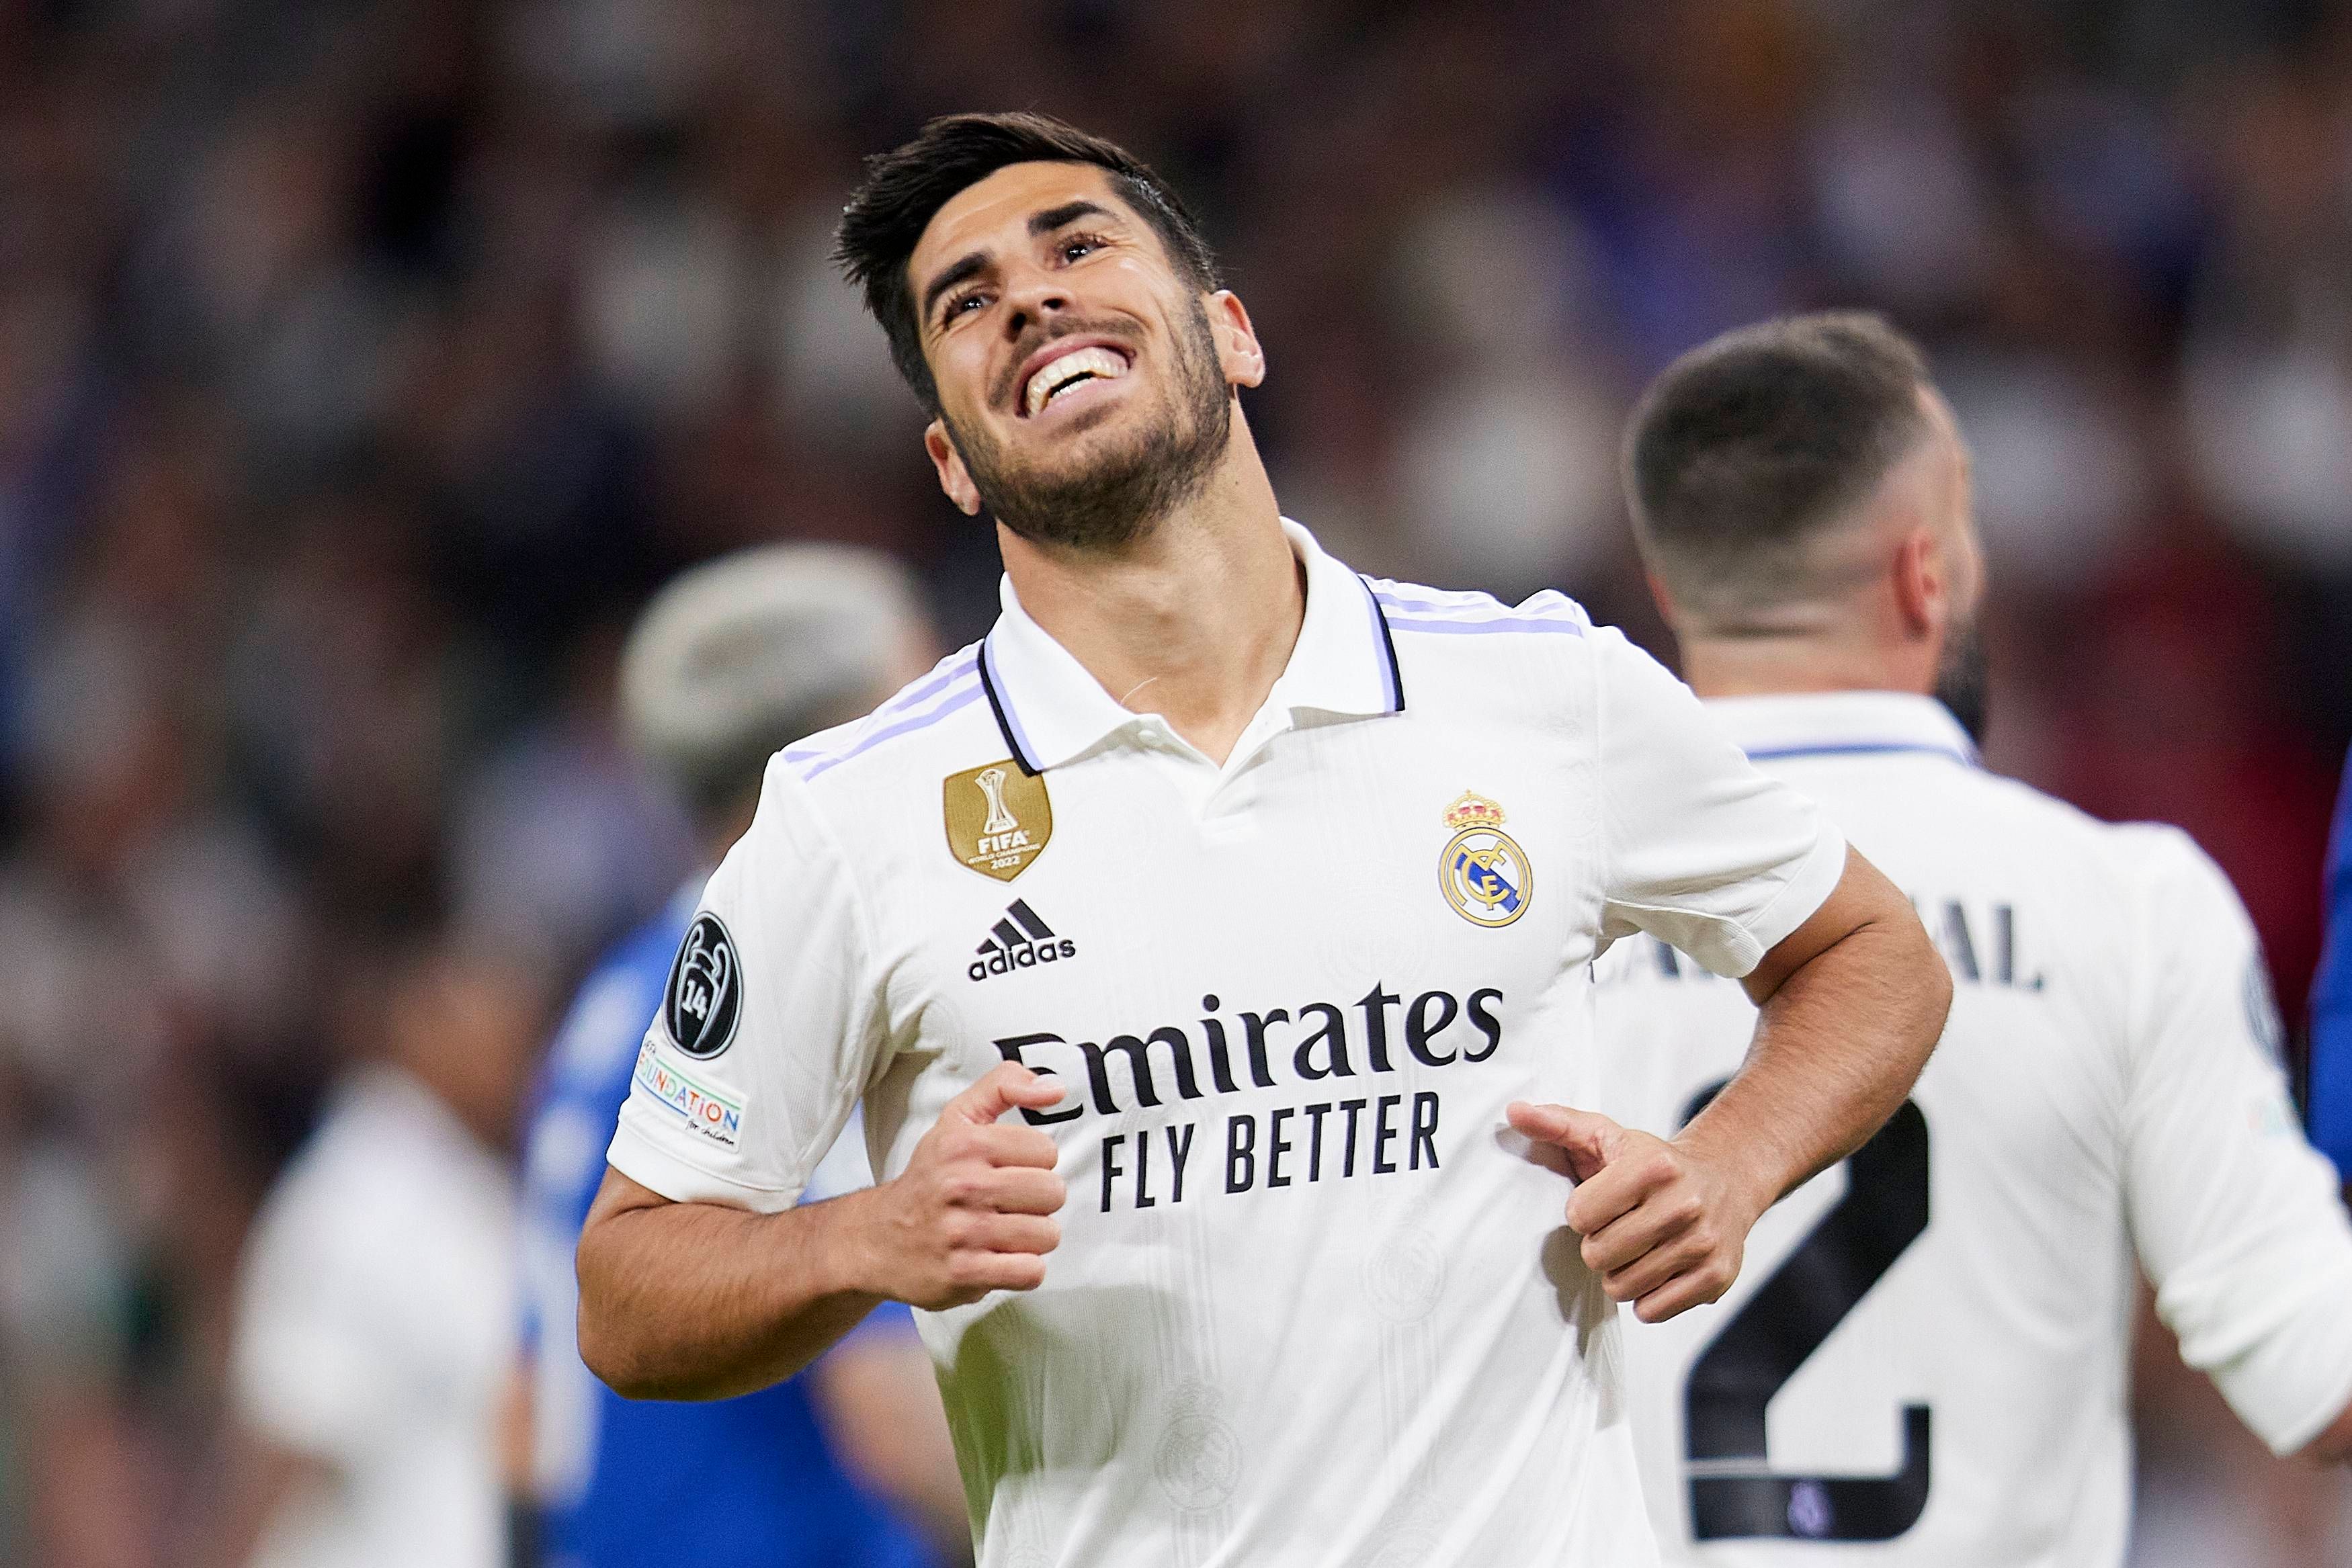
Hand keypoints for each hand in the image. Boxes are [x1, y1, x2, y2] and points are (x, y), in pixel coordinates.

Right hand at [867, 1063, 1068, 1309]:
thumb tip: (1056, 1089)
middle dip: (1038, 1202)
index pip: (1046, 1151)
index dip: (1033, 1164)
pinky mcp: (964, 1274)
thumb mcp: (957, 1119)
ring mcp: (962, 1232)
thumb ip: (1004, 1087)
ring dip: (1033, 1238)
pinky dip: (1023, 1270)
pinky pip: (1030, 1272)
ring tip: (1005, 1233)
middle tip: (1009, 1205)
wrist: (877, 1239)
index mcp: (964, 1143)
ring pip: (1047, 1234)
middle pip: (1053, 1192)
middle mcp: (962, 1184)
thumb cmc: (929, 1178)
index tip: (1009, 1171)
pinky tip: (1001, 1259)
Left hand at [1507, 1101, 1764, 1323]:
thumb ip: (1557, 1123)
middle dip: (1598, 1246)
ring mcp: (1702, 1244)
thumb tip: (1514, 1111)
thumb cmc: (1652, 1162)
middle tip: (1618, 1229)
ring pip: (1622, 1287)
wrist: (1726, 1181)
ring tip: (1637, 1249)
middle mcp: (1683, 1204)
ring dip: (1619, 1274)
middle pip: (1598, 1255)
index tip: (1600, 1202)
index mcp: (1653, 1166)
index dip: (1582, 1212)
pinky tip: (1658, 1269)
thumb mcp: (1606, 1135)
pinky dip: (1646, 1297)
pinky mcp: (1716, 1278)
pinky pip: (1652, 1311)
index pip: (1580, 1214)